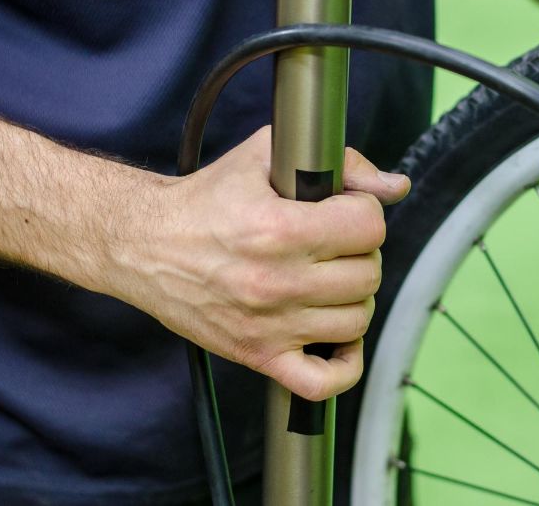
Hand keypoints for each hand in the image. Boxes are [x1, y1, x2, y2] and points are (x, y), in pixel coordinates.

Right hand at [113, 127, 409, 400]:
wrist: (144, 244)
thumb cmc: (205, 199)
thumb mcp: (264, 156)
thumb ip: (339, 163)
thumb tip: (394, 186)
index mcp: (280, 229)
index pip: (369, 228)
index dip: (364, 214)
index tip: (345, 212)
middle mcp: (277, 281)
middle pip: (367, 274)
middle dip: (359, 253)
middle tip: (335, 244)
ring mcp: (270, 325)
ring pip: (356, 320)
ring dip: (352, 298)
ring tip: (329, 280)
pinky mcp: (258, 355)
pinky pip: (322, 381)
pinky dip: (343, 365)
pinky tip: (336, 337)